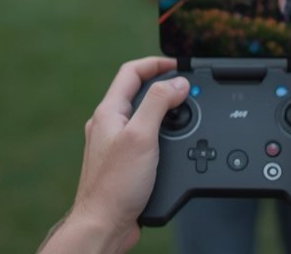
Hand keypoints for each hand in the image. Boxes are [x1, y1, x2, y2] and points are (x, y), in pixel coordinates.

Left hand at [55, 57, 188, 252]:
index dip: (156, 63)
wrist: (103, 226)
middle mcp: (109, 125)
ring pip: (143, 116)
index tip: (179, 65)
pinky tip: (174, 144)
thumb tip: (178, 82)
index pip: (131, 72)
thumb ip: (159, 103)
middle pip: (138, 92)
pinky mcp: (123, 163)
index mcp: (109, 111)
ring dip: (165, 111)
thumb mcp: (142, 135)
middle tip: (187, 89)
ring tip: (185, 113)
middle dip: (164, 86)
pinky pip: (145, 138)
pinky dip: (163, 134)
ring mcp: (115, 144)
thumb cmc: (114, 185)